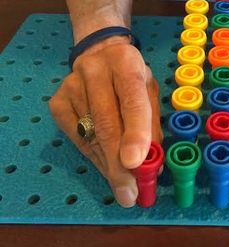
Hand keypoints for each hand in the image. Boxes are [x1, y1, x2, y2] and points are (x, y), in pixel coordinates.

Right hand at [49, 37, 162, 206]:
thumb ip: (152, 125)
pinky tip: (107, 166)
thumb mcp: (150, 91)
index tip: (136, 163)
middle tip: (130, 193)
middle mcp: (95, 71)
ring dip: (108, 166)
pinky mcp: (57, 102)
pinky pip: (76, 140)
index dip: (135, 133)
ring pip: (90, 137)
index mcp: (126, 63)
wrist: (99, 53)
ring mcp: (71, 86)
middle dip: (119, 165)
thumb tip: (153, 165)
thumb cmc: (132, 76)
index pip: (132, 100)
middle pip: (106, 124)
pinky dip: (94, 158)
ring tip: (123, 185)